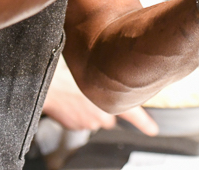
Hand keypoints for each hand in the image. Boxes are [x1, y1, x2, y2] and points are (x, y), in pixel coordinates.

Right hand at [43, 57, 158, 135]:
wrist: (46, 84)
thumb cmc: (67, 71)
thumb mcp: (93, 67)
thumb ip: (107, 74)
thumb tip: (114, 67)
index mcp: (110, 100)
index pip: (134, 114)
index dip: (144, 122)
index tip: (153, 130)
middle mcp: (102, 114)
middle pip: (109, 115)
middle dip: (104, 107)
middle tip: (93, 93)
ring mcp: (88, 122)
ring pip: (94, 117)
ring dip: (89, 109)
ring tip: (77, 92)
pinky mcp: (75, 126)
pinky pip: (79, 120)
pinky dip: (76, 112)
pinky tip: (69, 100)